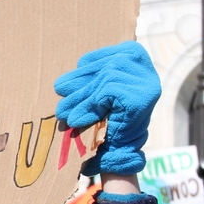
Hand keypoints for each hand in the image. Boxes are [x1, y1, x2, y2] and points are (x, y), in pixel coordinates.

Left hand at [55, 41, 160, 176]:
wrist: (121, 150)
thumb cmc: (108, 117)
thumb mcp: (96, 91)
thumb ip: (85, 80)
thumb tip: (60, 85)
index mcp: (134, 53)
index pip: (101, 57)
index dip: (82, 72)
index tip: (63, 88)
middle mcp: (144, 64)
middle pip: (101, 69)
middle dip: (77, 90)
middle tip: (58, 106)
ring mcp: (145, 80)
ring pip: (102, 81)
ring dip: (79, 101)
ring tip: (64, 116)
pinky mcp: (141, 96)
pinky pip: (106, 93)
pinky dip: (89, 107)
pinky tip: (77, 121)